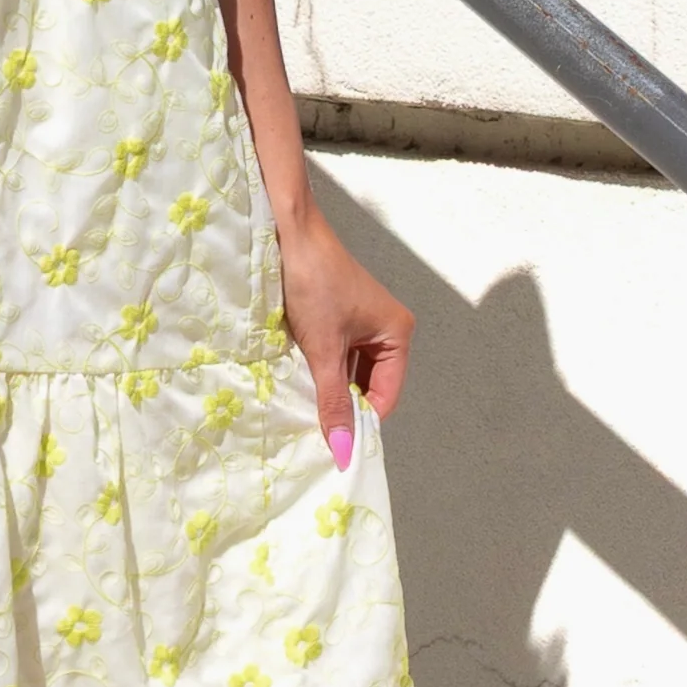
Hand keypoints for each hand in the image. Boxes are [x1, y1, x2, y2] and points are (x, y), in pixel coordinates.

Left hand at [273, 201, 409, 464]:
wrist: (288, 232)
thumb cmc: (313, 285)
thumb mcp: (323, 349)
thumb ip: (334, 401)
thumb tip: (344, 453)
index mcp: (397, 334)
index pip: (386, 396)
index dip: (362, 421)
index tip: (335, 446)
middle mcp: (387, 328)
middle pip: (370, 385)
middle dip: (345, 404)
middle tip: (316, 430)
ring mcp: (363, 321)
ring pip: (351, 371)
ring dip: (331, 388)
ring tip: (307, 408)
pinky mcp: (340, 316)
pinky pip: (338, 355)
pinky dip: (322, 370)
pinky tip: (303, 382)